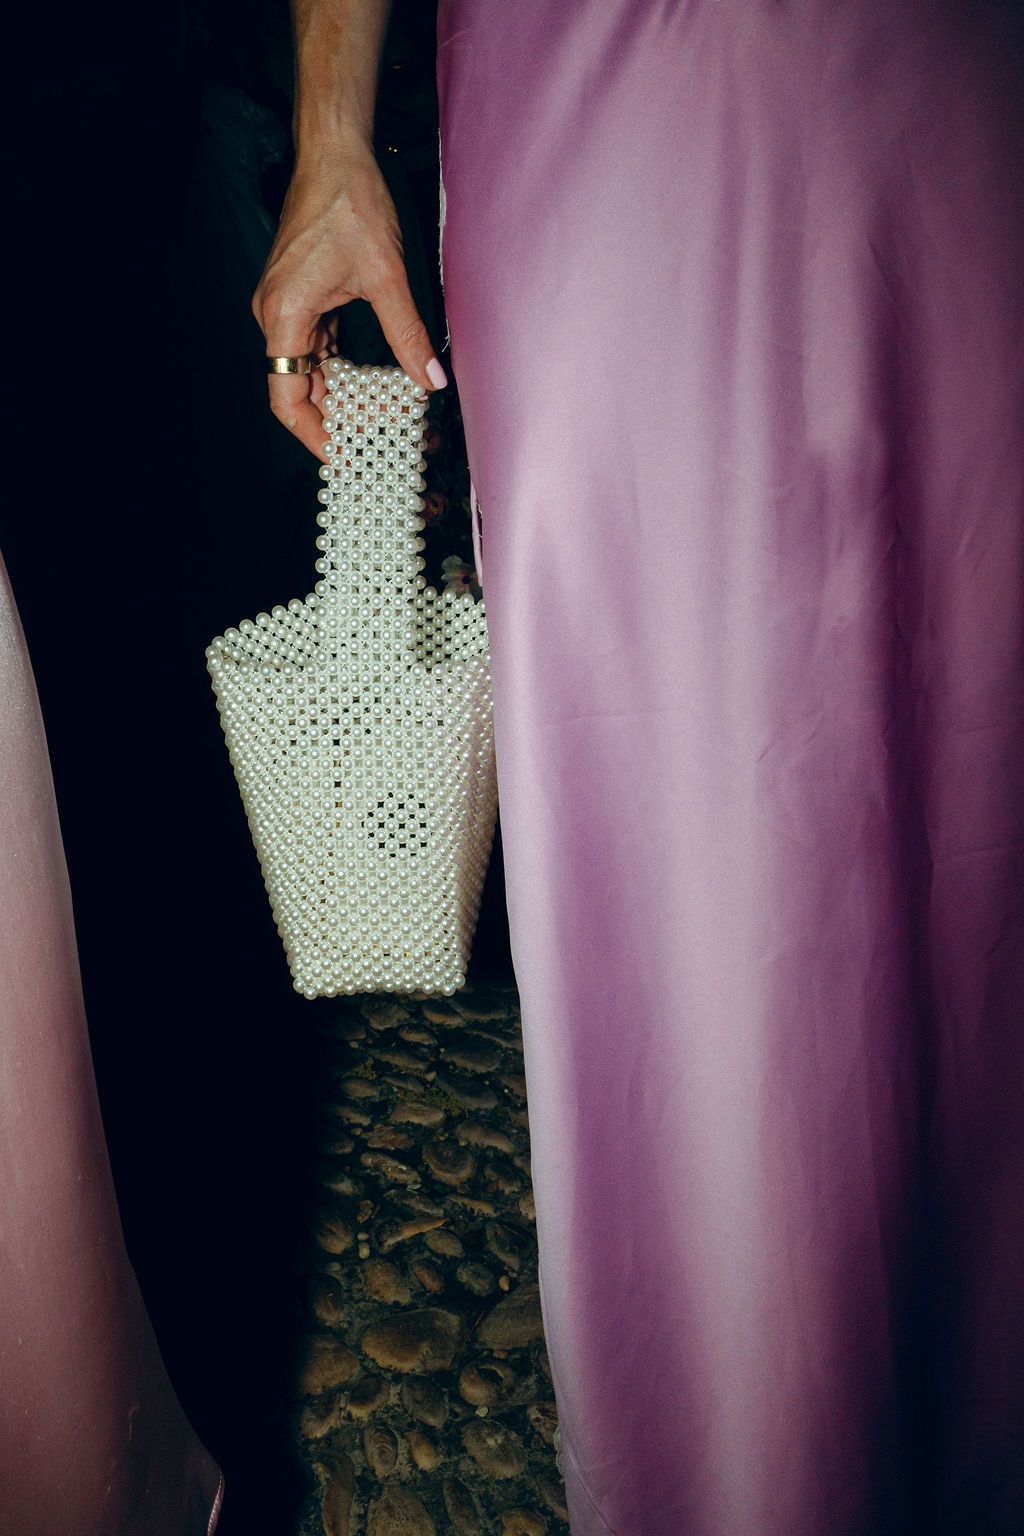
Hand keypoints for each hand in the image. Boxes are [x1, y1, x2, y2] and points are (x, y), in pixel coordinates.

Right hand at [252, 142, 445, 457]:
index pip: (286, 398)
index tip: (341, 457)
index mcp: (285, 315)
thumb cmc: (350, 201)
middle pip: (298, 389)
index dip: (313, 435)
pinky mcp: (302, 299)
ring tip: (383, 417)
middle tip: (378, 440)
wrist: (335, 153)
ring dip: (344, 395)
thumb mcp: (387, 275)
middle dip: (338, 418)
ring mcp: (287, 307)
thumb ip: (408, 334)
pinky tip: (374, 384)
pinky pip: (318, 348)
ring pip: (310, 371)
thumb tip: (431, 379)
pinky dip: (344, 369)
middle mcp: (276, 315)